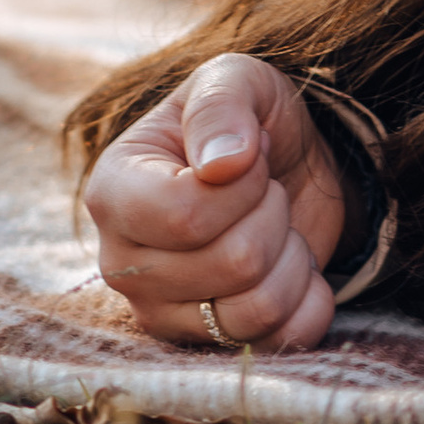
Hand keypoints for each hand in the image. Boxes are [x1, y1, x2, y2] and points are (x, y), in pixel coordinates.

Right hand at [81, 53, 348, 352]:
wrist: (279, 167)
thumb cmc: (244, 122)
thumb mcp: (235, 80)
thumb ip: (222, 106)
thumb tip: (223, 164)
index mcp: (114, 191)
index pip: (185, 217)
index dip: (244, 187)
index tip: (252, 156)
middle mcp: (123, 262)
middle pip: (232, 263)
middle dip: (275, 214)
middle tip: (266, 191)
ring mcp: (160, 311)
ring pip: (256, 310)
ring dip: (293, 258)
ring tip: (277, 226)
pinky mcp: (203, 343)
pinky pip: (277, 341)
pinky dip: (309, 301)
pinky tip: (297, 267)